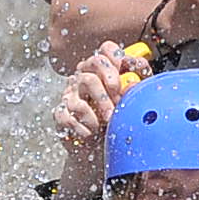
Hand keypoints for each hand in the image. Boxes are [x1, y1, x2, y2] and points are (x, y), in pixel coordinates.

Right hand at [51, 44, 137, 194]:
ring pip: (84, 84)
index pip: (107, 49)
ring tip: (109, 121)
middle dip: (111, 80)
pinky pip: (68, 112)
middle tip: (119, 99)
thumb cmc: (115, 121)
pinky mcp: (60, 112)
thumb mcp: (129, 103)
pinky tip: (92, 132)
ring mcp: (70, 93)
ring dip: (101, 104)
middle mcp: (84, 76)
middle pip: (95, 61)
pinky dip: (83, 124)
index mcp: (101, 70)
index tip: (128, 70)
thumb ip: (136, 88)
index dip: (118, 56)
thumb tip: (138, 77)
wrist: (97, 150)